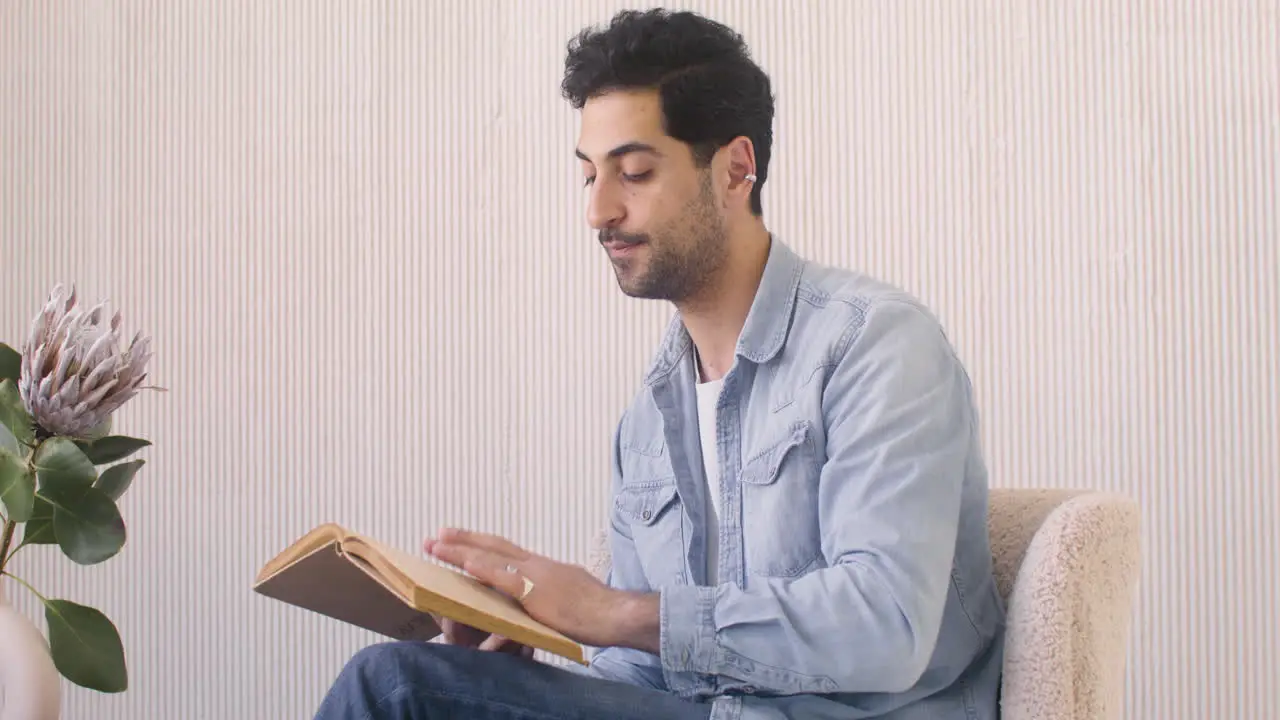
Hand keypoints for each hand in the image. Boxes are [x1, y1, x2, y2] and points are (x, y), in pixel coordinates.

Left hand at [424, 528, 658, 651]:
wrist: (615, 614)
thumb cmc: (599, 610)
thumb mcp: (570, 594)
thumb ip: (550, 593)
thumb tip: (540, 598)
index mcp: (544, 566)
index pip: (506, 550)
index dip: (481, 543)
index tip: (458, 537)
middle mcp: (536, 564)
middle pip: (493, 545)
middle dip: (463, 540)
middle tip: (436, 535)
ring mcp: (536, 576)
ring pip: (491, 557)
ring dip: (461, 551)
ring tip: (436, 545)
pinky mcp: (537, 592)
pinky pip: (505, 578)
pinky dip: (483, 569)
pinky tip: (465, 563)